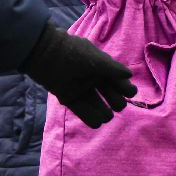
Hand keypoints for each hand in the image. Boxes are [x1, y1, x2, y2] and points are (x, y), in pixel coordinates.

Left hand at [19, 23, 135, 128]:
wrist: (46, 54)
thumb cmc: (74, 53)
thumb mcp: (96, 59)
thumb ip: (113, 68)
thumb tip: (130, 75)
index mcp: (101, 67)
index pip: (118, 80)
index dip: (125, 88)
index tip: (128, 92)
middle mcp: (93, 79)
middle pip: (110, 94)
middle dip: (116, 101)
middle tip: (117, 104)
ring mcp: (81, 89)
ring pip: (97, 104)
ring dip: (104, 112)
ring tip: (106, 116)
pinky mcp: (69, 98)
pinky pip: (82, 110)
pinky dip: (91, 117)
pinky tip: (98, 121)